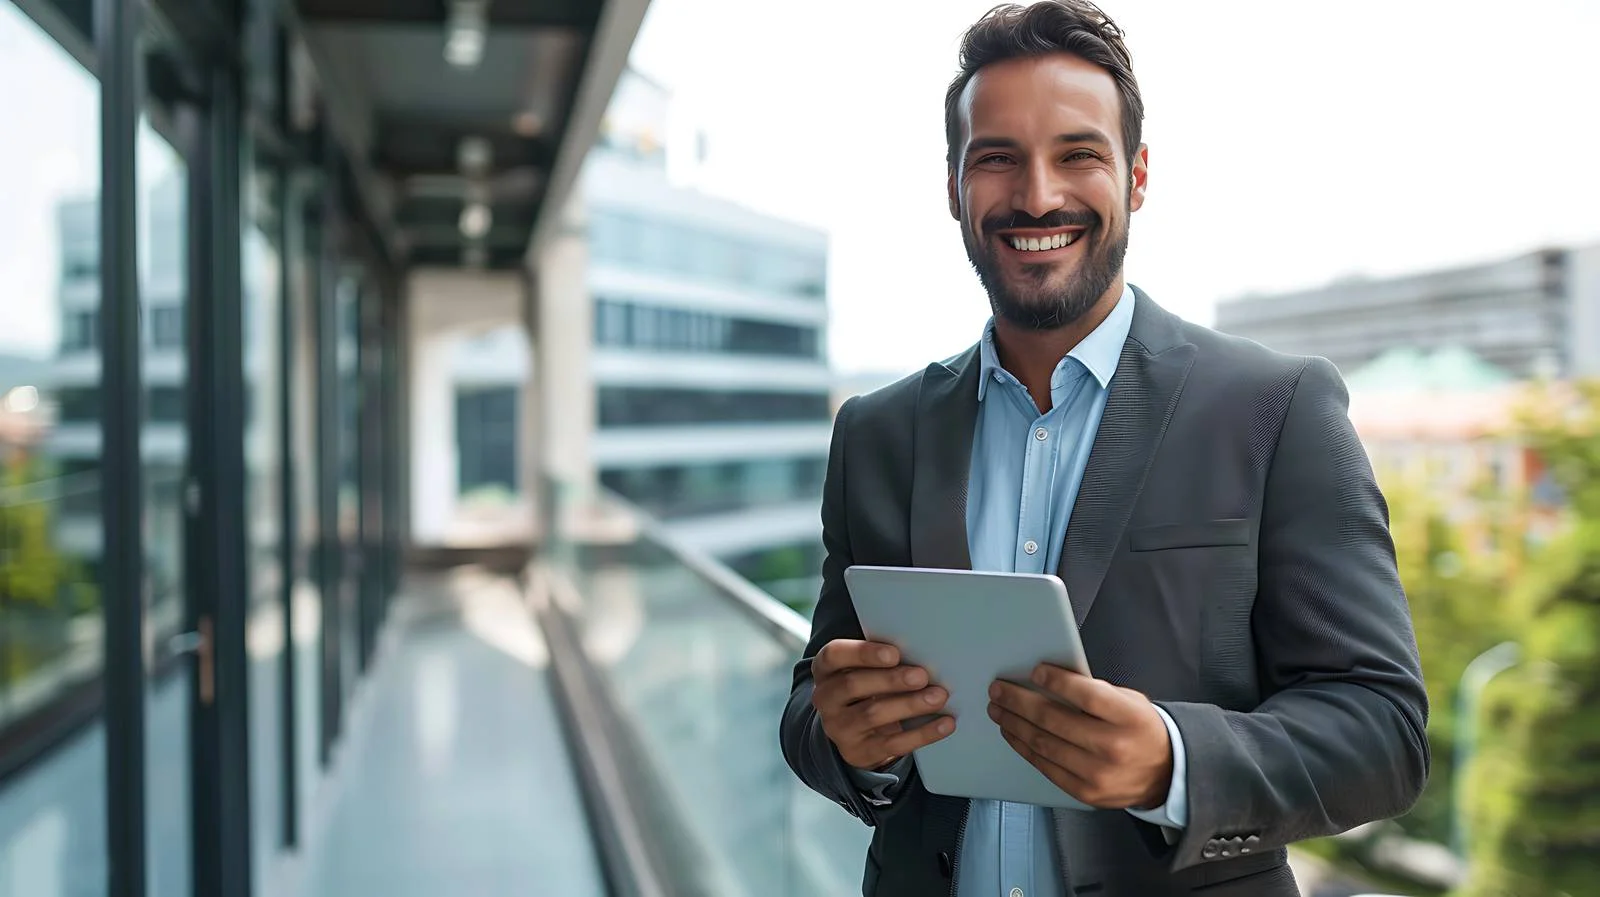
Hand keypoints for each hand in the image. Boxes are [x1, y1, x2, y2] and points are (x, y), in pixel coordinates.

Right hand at [811, 639, 955, 769]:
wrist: (857, 733)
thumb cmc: (868, 689)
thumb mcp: (865, 670)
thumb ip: (883, 660)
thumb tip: (922, 654)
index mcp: (826, 669)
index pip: (834, 655)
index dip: (863, 653)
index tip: (894, 653)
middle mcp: (826, 698)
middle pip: (853, 685)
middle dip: (891, 680)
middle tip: (922, 676)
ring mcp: (839, 728)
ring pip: (873, 714)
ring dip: (909, 704)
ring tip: (938, 697)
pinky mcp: (859, 752)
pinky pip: (892, 743)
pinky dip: (922, 733)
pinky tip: (944, 723)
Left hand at [987, 664, 1172, 809]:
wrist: (1166, 774)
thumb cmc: (1141, 729)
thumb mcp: (1129, 702)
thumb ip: (1095, 692)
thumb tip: (1048, 680)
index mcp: (1129, 718)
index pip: (1086, 696)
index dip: (1057, 682)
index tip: (1034, 670)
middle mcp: (1114, 747)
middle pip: (1055, 720)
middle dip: (1020, 702)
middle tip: (999, 690)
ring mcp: (1098, 774)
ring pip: (1044, 744)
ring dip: (1015, 724)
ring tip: (998, 709)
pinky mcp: (1085, 793)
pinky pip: (1046, 767)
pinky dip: (1024, 748)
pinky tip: (1013, 733)